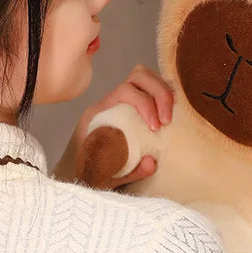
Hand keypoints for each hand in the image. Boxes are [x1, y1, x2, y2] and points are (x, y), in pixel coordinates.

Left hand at [53, 65, 173, 187]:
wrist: (80, 173)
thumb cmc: (91, 173)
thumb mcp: (108, 177)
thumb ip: (130, 172)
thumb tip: (153, 162)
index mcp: (99, 113)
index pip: (125, 91)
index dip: (145, 104)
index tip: (155, 128)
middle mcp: (111, 101)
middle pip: (138, 75)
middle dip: (160, 94)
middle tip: (167, 121)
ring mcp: (122, 101)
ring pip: (146, 77)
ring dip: (164, 92)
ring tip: (170, 117)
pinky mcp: (134, 105)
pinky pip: (151, 88)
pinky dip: (165, 95)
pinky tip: (172, 113)